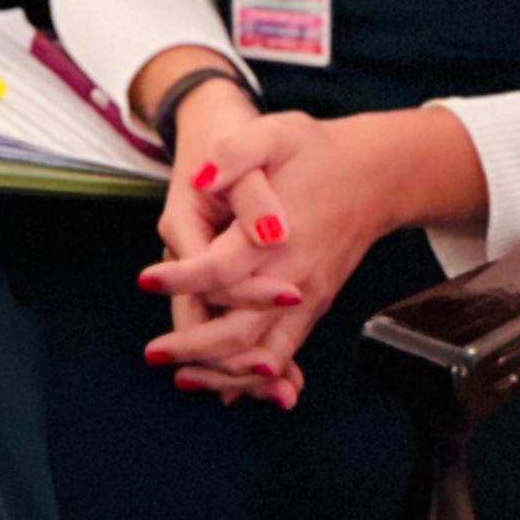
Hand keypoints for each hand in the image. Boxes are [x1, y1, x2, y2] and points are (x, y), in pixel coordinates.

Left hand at [139, 108, 432, 406]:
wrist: (374, 174)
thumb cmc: (317, 151)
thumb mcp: (274, 133)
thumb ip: (235, 154)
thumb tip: (201, 178)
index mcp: (275, 236)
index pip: (219, 271)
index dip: (179, 279)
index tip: (144, 280)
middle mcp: (292, 275)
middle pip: (239, 330)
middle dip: (193, 348)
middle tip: (154, 354)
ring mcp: (307, 295)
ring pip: (263, 351)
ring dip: (223, 372)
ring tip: (184, 379)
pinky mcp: (315, 303)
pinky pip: (285, 349)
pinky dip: (258, 374)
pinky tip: (231, 386)